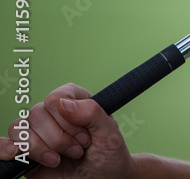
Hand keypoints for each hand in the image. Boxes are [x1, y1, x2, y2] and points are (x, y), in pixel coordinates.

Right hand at [1, 83, 132, 178]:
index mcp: (74, 101)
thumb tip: (63, 103)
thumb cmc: (108, 155)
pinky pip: (4, 145)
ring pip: (20, 129)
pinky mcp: (26, 154)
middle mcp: (53, 115)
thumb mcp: (109, 133)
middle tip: (77, 151)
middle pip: (37, 114)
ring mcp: (38, 134)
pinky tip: (17, 153)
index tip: (85, 137)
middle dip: (58, 138)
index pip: (56, 98)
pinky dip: (6, 148)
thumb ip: (92, 113)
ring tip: (59, 161)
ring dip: (40, 148)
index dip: (68, 120)